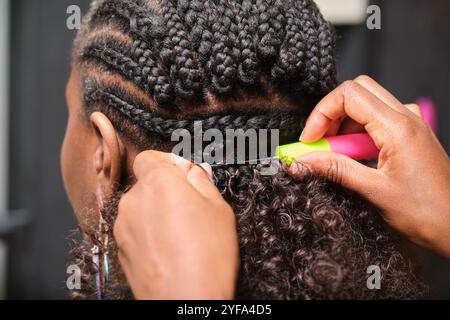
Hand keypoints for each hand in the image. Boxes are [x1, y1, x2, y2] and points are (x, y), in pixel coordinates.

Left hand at [113, 151, 238, 298]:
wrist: (185, 301)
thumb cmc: (207, 257)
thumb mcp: (219, 209)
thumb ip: (202, 181)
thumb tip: (194, 170)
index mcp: (158, 183)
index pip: (149, 157)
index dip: (168, 162)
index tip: (183, 174)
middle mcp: (133, 201)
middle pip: (147, 183)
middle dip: (166, 189)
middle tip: (191, 206)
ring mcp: (124, 226)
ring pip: (141, 207)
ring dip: (157, 211)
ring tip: (182, 233)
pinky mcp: (121, 248)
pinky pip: (135, 229)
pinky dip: (149, 231)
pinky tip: (170, 248)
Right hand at [292, 75, 449, 258]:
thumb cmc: (428, 212)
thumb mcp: (374, 191)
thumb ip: (335, 170)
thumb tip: (303, 161)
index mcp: (398, 127)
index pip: (349, 95)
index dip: (321, 114)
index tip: (309, 140)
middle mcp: (406, 118)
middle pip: (357, 92)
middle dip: (331, 114)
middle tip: (319, 143)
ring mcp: (410, 125)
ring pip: (366, 105)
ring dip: (344, 125)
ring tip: (335, 156)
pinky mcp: (410, 136)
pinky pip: (377, 121)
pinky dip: (358, 134)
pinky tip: (354, 159)